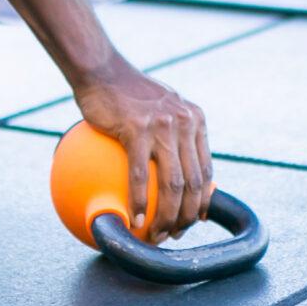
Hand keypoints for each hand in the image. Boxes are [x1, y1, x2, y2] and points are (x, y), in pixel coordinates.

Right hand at [73, 65, 213, 243]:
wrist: (100, 70)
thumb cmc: (125, 94)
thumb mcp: (160, 107)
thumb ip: (172, 135)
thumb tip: (173, 171)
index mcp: (195, 120)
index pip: (206, 170)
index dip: (204, 200)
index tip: (195, 220)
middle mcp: (184, 123)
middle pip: (192, 183)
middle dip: (186, 217)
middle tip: (172, 234)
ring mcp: (162, 126)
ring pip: (171, 184)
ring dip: (165, 217)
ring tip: (155, 235)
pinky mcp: (136, 129)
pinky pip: (139, 175)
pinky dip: (138, 202)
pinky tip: (134, 220)